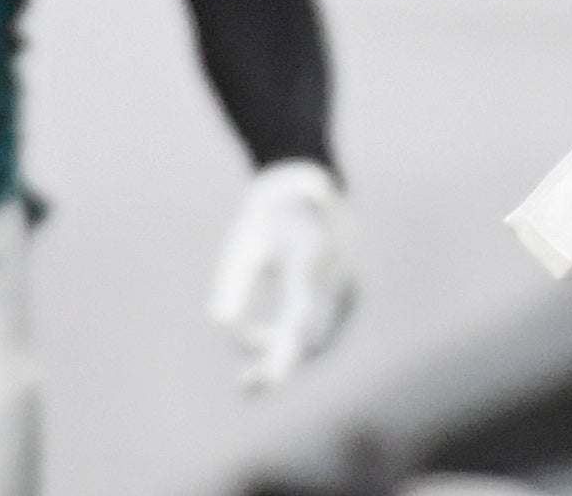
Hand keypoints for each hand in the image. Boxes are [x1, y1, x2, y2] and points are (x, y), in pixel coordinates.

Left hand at [210, 159, 354, 390]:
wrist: (309, 187)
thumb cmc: (269, 215)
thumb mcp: (245, 241)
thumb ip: (235, 279)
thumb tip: (220, 323)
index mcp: (311, 251)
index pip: (301, 311)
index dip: (288, 348)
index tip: (273, 379)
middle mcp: (339, 270)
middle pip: (314, 333)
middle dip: (281, 362)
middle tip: (244, 385)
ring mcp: (350, 284)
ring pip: (320, 339)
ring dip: (285, 357)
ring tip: (247, 376)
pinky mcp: (348, 297)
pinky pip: (323, 332)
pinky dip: (294, 345)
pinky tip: (261, 346)